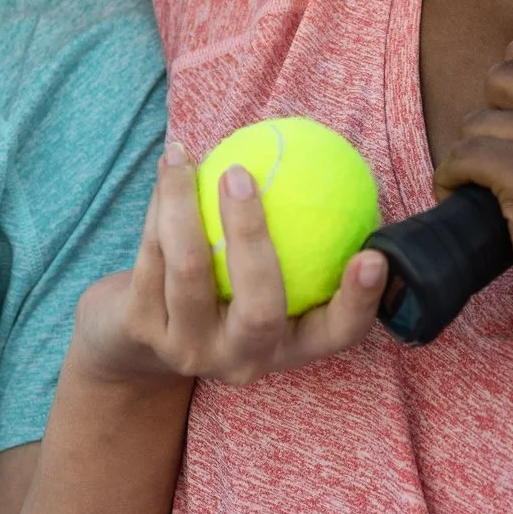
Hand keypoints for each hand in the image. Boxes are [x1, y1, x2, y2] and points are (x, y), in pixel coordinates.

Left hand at [72, 142, 383, 387]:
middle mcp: (242, 359)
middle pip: (258, 307)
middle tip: (242, 173)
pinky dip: (161, 206)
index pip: (336, 333)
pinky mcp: (143, 331)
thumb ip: (301, 238)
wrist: (138, 340)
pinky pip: (152, 256)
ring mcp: (190, 350)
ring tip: (187, 154)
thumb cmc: (224, 286)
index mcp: (288, 345)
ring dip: (184, 201)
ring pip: (190, 270)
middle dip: (251, 236)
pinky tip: (171, 166)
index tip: (374, 256)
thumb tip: (339, 163)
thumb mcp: (266, 276)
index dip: (360, 301)